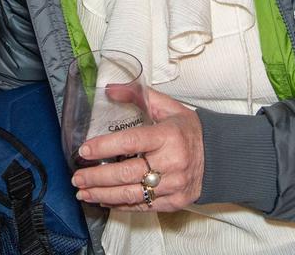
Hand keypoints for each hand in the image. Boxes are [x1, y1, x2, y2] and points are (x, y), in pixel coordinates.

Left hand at [71, 89, 203, 212]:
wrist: (218, 156)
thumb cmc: (187, 130)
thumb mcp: (166, 106)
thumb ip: (136, 94)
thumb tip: (109, 89)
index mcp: (168, 136)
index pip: (131, 141)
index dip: (105, 146)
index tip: (84, 150)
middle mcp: (172, 162)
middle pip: (128, 173)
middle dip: (97, 177)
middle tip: (76, 177)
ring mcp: (175, 185)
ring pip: (133, 194)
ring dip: (104, 195)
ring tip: (83, 192)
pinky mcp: (175, 201)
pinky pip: (144, 206)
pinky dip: (121, 205)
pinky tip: (104, 200)